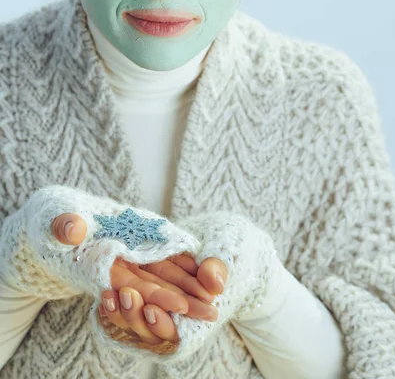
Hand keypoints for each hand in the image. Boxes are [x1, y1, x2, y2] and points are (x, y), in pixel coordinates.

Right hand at [51, 213, 223, 347]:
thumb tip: (72, 229)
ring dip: (184, 288)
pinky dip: (178, 265)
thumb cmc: (49, 216)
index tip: (182, 305)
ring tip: (211, 299)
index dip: (155, 295)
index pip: (130, 284)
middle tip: (211, 313)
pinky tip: (199, 270)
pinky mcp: (132, 247)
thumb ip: (62, 225)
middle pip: (152, 287)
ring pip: (158, 277)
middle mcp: (115, 266)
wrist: (51, 216)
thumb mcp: (52, 217)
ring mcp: (124, 259)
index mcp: (98, 265)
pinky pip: (157, 259)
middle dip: (181, 301)